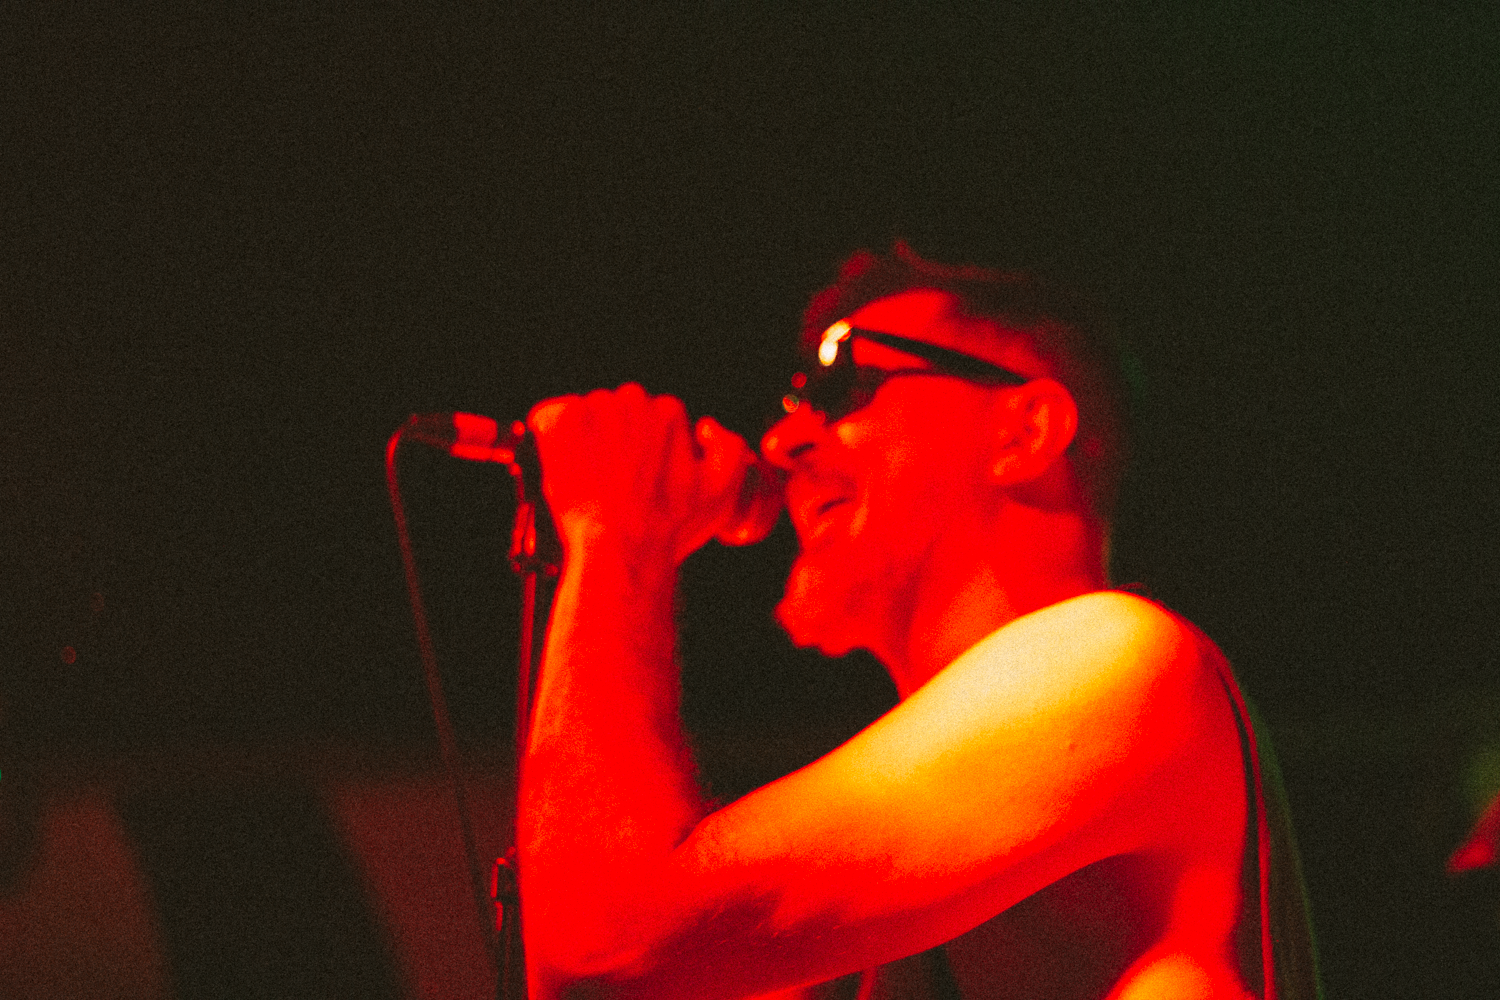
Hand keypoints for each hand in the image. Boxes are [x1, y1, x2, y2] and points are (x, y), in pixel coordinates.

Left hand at [528, 385, 762, 565]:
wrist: (623, 549)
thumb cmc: (670, 527)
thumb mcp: (723, 490)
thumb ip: (730, 447)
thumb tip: (706, 427)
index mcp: (669, 412)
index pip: (649, 419)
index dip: (642, 451)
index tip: (636, 477)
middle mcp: (632, 401)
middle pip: (616, 412)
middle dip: (613, 440)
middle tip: (612, 482)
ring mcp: (594, 409)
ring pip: (583, 416)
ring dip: (582, 441)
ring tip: (588, 481)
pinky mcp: (560, 422)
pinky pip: (547, 419)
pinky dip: (549, 440)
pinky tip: (563, 469)